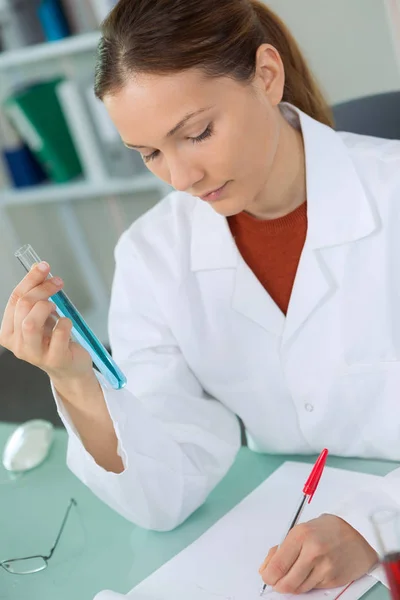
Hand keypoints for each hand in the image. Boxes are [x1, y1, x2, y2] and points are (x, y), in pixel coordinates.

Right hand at [0, 261, 92, 383]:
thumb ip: (37, 295)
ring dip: (47, 306)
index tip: (44, 266)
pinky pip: (58, 333)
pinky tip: (66, 323)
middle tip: (58, 282)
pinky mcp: (54, 359)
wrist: (70, 368)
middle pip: (23, 306)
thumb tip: (37, 267)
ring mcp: (34, 354)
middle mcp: (17, 345)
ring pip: (31, 322)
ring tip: (57, 307)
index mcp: (9, 332)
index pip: (14, 299)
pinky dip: (65, 322)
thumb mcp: (42, 317)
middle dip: (42, 289)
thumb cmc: (54, 340)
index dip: (30, 279)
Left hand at [259, 514, 377, 593]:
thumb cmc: (328, 529)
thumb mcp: (301, 530)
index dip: (268, 576)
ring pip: (298, 589)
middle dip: (278, 585)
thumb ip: (282, 548)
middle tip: (277, 580)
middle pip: (286, 583)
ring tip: (297, 572)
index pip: (277, 566)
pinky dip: (307, 584)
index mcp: (300, 535)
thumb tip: (266, 567)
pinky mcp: (333, 580)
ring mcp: (324, 568)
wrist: (359, 533)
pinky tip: (312, 571)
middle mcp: (312, 552)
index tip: (267, 576)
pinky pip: (312, 589)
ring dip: (293, 585)